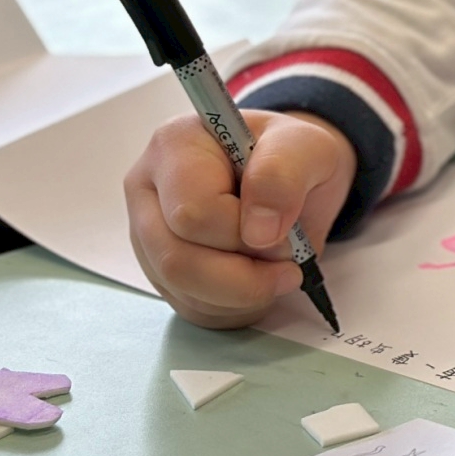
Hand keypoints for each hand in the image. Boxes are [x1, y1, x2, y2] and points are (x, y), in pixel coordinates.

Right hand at [125, 110, 356, 328]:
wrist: (292, 175)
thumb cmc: (292, 155)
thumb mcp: (306, 146)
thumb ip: (281, 175)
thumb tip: (259, 232)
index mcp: (174, 146)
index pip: (192, 213)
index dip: (243, 234)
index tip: (285, 231)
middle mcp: (148, 191)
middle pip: (176, 260)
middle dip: (244, 275)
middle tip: (288, 263)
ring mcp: (149, 234)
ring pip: (182, 291)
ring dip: (243, 295)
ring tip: (278, 269)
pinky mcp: (161, 270)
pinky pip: (192, 309)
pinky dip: (235, 307)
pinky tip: (259, 281)